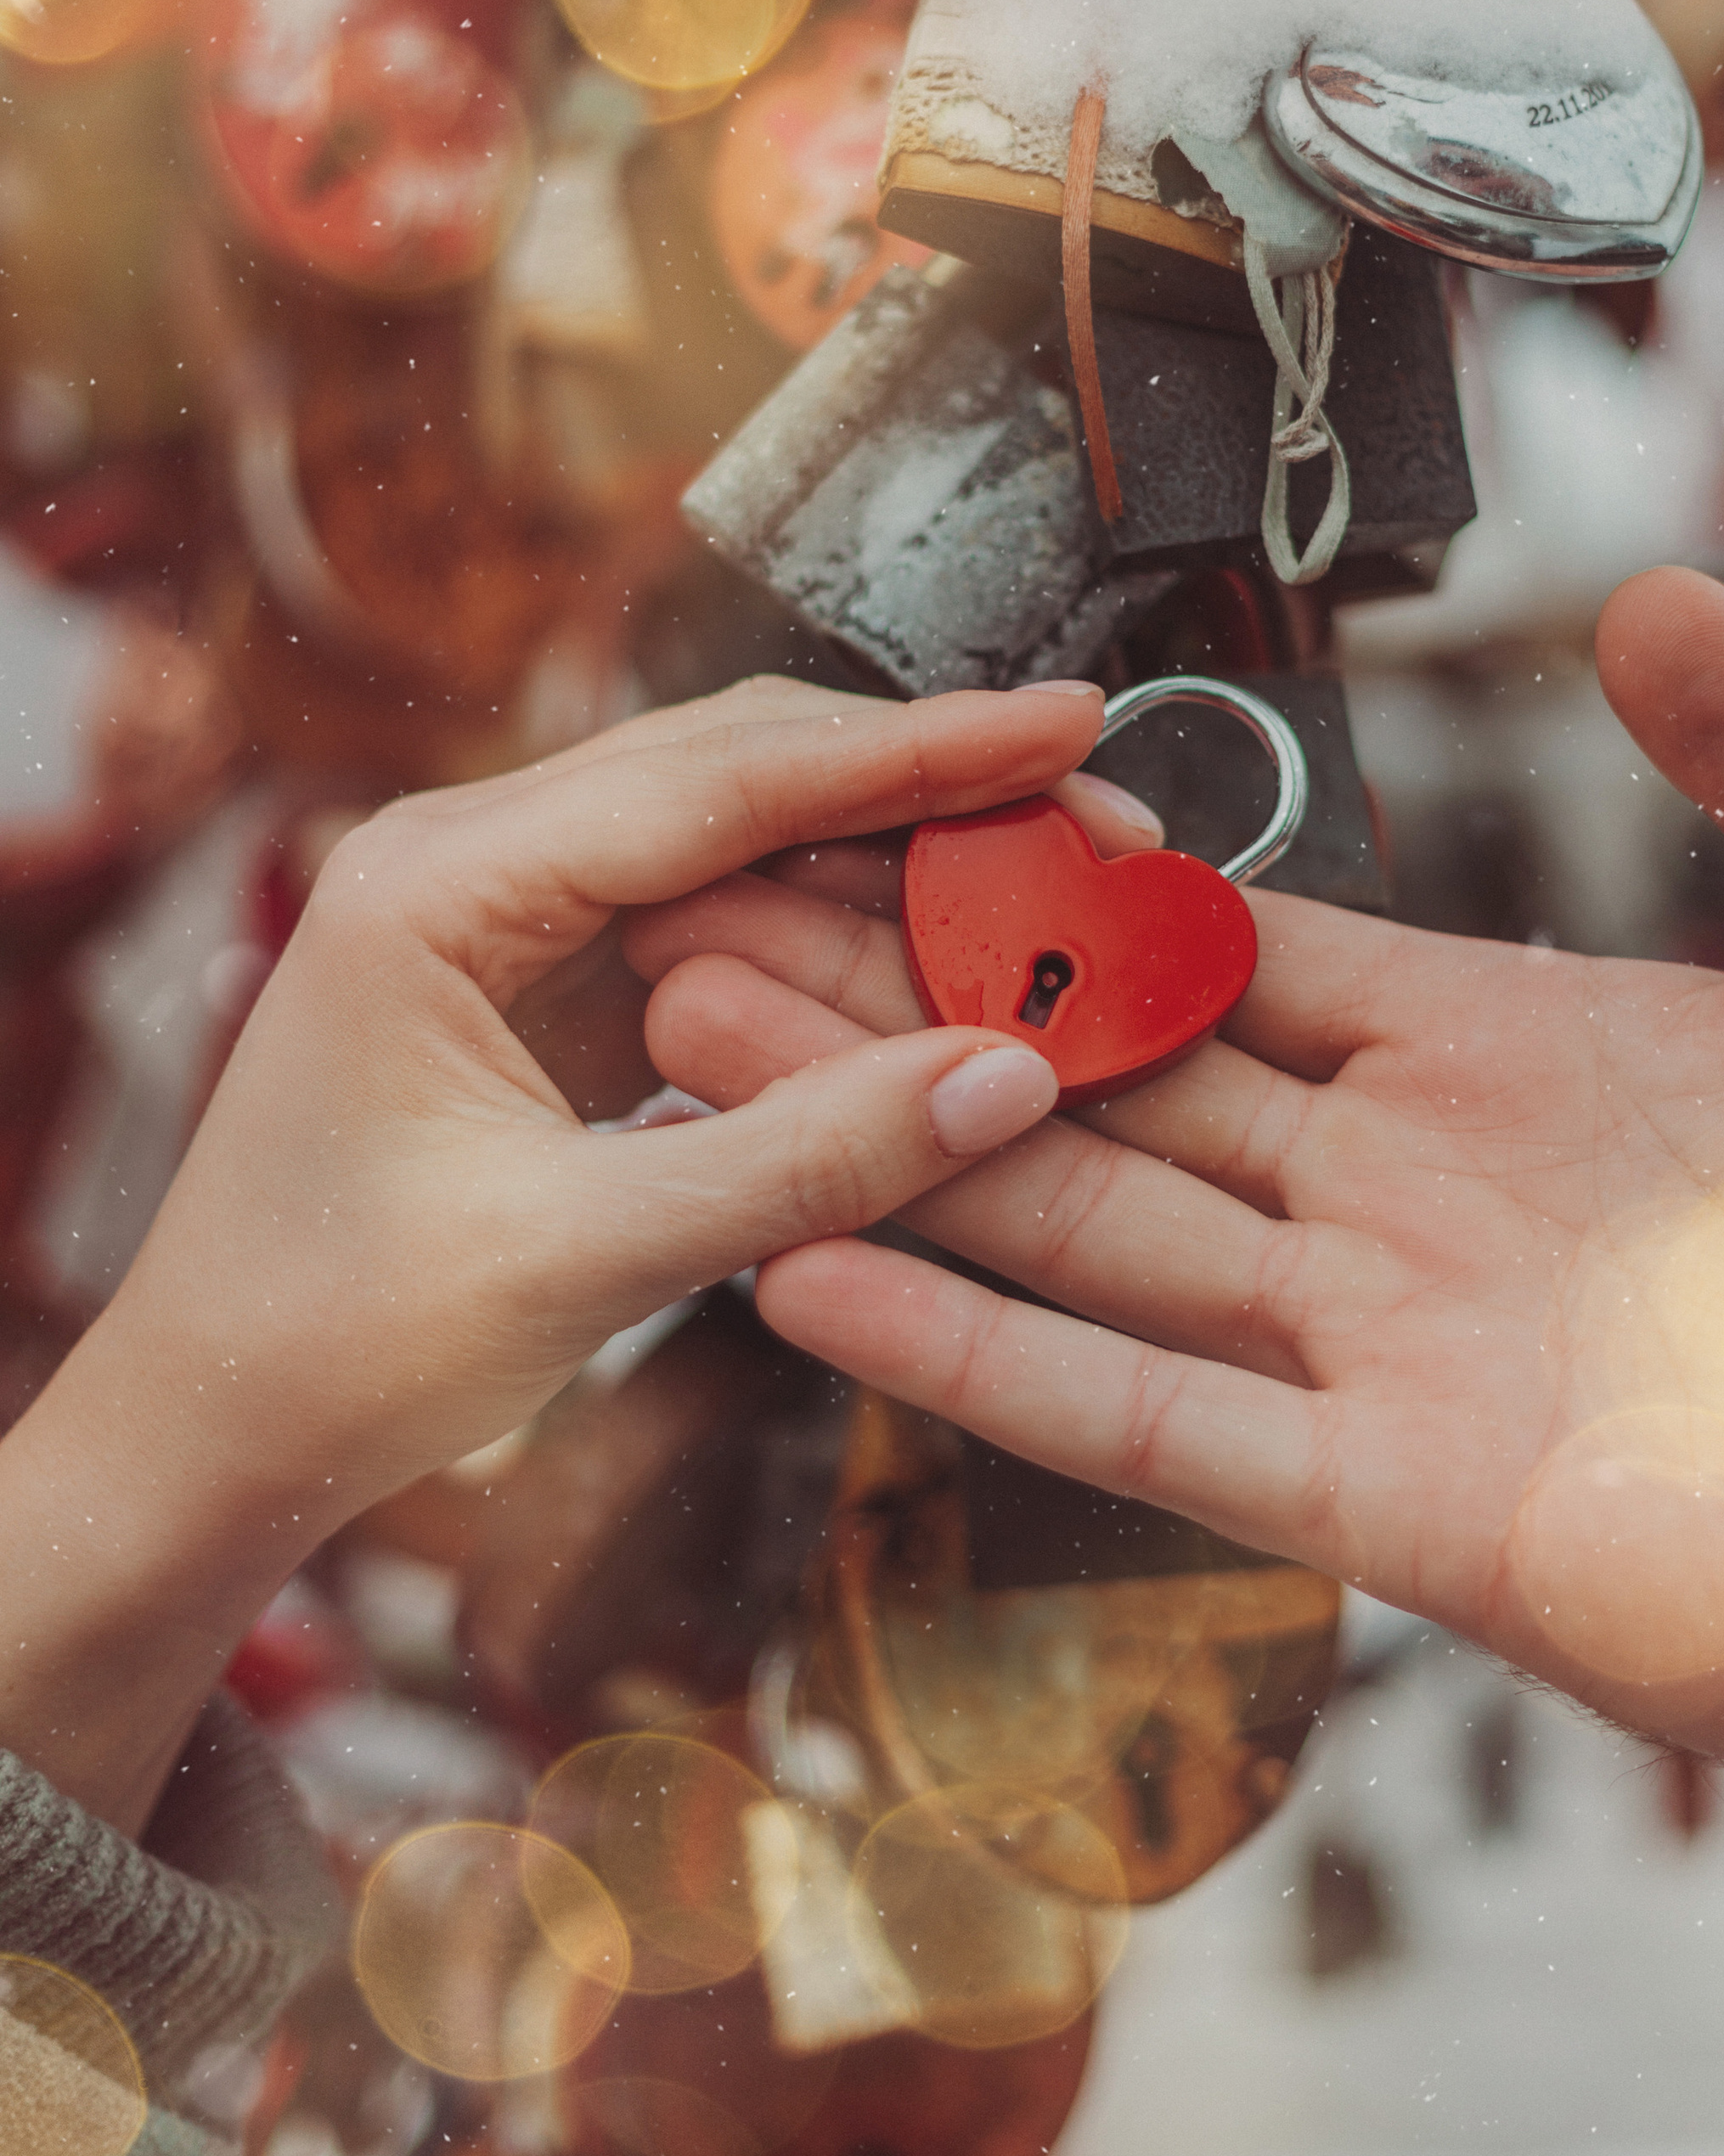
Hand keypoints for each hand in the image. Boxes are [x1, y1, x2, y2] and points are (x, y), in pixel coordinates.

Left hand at [0, 674, 1155, 1831]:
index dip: (913, 749)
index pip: (722, 776)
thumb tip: (1009, 1075)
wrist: (202, 1436)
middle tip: (1090, 803)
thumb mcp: (583, 1259)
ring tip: (1040, 878)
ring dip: (882, 856)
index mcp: (438, 885)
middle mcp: (464, 862)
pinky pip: (705, 921)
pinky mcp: (532, 985)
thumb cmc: (329, 1346)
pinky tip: (928, 958)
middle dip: (922, 783)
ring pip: (731, 836)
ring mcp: (496, 917)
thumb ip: (803, 1161)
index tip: (1062, 719)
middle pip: (736, 770)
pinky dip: (822, 935)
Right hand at [628, 572, 1723, 1879]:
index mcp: (1515, 1054)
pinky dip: (985, 1349)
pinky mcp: (1413, 1510)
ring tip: (689, 1035)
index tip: (896, 800)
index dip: (1057, 878)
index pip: (1228, 951)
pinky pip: (1155, 1423)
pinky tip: (822, 1264)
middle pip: (1101, 1072)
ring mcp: (1396, 1355)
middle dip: (900, 986)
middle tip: (699, 898)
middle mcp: (1412, 1198)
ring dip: (879, 1134)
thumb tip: (1645, 599)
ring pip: (1081, 1223)